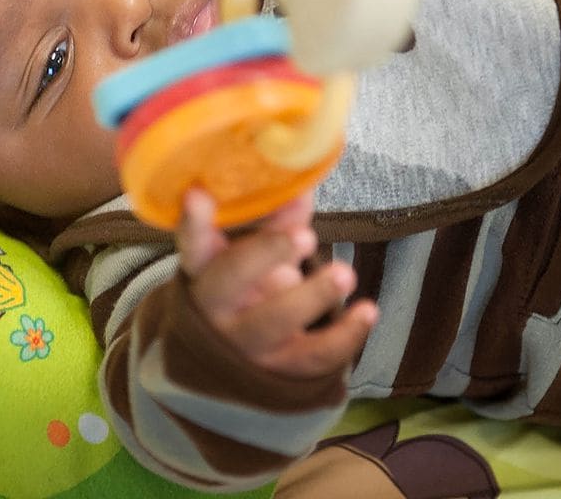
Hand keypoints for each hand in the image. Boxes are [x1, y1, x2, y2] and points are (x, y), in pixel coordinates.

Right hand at [177, 189, 377, 378]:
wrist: (236, 355)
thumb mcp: (253, 250)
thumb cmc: (249, 283)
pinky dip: (345, 336)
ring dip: (312, 297)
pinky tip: (367, 311)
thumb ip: (278, 221)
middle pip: (229, 281)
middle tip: (305, 235)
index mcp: (202, 268)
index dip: (194, 221)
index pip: (192, 243)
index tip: (199, 195)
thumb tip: (303, 189)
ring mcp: (242, 343)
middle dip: (265, 254)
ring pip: (272, 322)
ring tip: (346, 273)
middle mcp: (213, 307)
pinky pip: (311, 358)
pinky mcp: (275, 371)